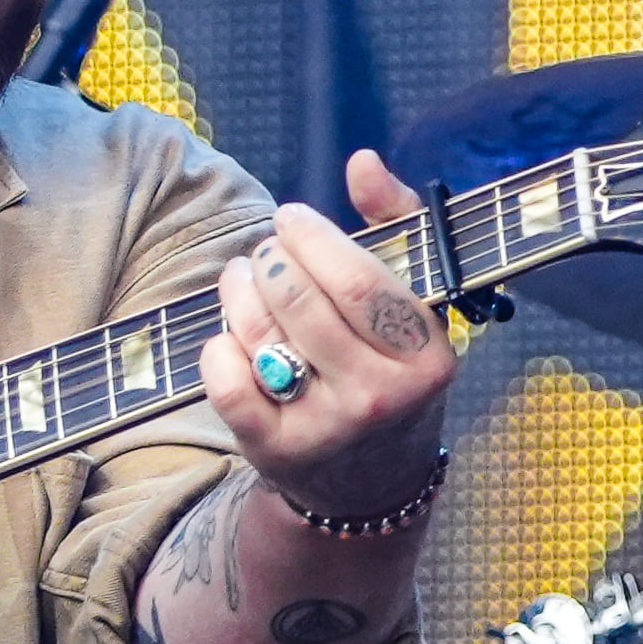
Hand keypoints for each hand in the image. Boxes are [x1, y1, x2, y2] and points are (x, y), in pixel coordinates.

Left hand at [201, 151, 454, 519]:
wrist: (372, 481)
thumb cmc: (389, 368)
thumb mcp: (412, 304)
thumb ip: (395, 224)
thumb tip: (362, 161)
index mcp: (425, 358)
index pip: (361, 283)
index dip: (315, 239)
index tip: (292, 219)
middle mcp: (380, 398)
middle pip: (302, 302)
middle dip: (270, 260)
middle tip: (267, 252)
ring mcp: (327, 428)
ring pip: (260, 335)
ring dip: (238, 291)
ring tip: (243, 279)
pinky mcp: (277, 449)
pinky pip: (228, 383)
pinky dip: (217, 348)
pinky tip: (228, 335)